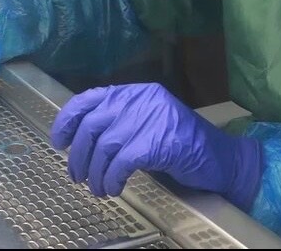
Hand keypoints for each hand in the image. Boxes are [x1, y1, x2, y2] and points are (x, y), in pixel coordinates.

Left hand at [50, 83, 262, 207]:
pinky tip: (114, 188)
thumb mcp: (148, 124)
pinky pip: (121, 162)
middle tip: (77, 175)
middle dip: (79, 155)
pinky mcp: (158, 141)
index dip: (68, 119)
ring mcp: (151, 118)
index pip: (90, 97)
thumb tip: (81, 141)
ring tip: (98, 188)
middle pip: (93, 125)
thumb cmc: (182, 144)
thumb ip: (120, 122)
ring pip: (104, 146)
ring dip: (96, 173)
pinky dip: (112, 178)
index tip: (59, 141)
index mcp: (136, 92)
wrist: (221, 158)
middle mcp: (142, 99)